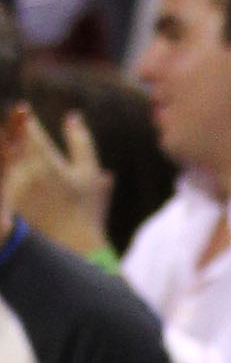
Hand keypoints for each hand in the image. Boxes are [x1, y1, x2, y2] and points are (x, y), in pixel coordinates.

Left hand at [3, 110, 111, 253]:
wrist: (72, 249)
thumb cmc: (86, 212)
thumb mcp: (89, 175)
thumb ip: (81, 142)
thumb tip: (72, 116)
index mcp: (46, 162)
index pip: (27, 128)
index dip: (23, 117)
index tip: (23, 113)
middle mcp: (24, 173)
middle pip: (7, 141)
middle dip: (10, 133)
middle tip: (14, 130)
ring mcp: (11, 190)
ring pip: (4, 158)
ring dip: (7, 151)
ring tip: (12, 148)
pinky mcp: (7, 204)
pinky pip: (3, 179)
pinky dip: (6, 170)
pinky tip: (10, 171)